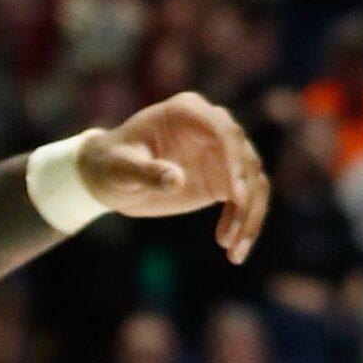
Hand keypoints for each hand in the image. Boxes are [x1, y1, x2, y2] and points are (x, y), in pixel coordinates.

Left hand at [76, 90, 269, 263]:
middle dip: (247, 197)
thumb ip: (147, 172)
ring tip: (235, 250)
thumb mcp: (121, 168)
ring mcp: (221, 154)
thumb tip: (177, 181)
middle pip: (246, 158)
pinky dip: (244, 222)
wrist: (109, 175)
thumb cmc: (111, 163)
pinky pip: (246, 199)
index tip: (236, 195)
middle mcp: (213, 128)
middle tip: (235, 233)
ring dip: (250, 216)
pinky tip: (231, 248)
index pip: (225, 130)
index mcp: (188, 112)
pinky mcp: (223, 178)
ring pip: (253, 181)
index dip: (235, 160)